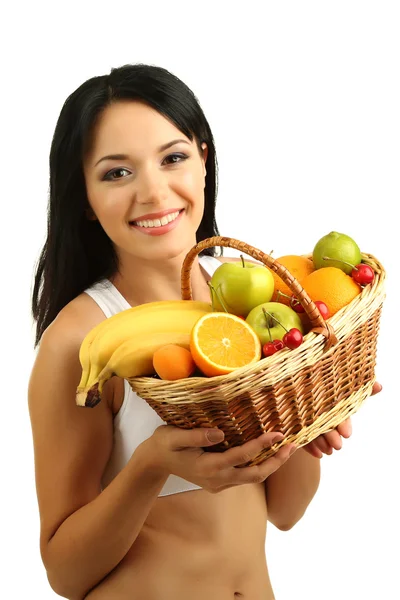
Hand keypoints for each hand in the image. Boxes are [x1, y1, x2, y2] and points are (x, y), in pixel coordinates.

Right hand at [144, 425, 296, 493]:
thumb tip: (220, 433)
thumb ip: (196, 436)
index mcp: (208, 466)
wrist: (155, 462)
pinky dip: (260, 465)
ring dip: (271, 464)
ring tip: (286, 449)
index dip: (261, 445)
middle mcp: (217, 479)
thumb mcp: (174, 436)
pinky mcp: (220, 482)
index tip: (276, 433)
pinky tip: (268, 453)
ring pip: (252, 478)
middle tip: (292, 446)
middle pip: (255, 475)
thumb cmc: (164, 444)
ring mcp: (219, 483)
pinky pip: (245, 476)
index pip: (241, 456)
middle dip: (276, 462)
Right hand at [303, 381, 382, 457]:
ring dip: (319, 442)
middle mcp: (310, 399)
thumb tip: (379, 386)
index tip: (347, 434)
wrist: (304, 391)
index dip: (341, 421)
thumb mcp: (346, 392)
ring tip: (329, 451)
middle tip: (338, 446)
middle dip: (329, 434)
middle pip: (319, 417)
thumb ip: (362, 390)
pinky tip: (318, 454)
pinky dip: (308, 445)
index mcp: (324, 391)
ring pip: (307, 426)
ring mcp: (299, 411)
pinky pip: (297, 432)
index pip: (333, 406)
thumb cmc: (330, 392)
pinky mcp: (291, 420)